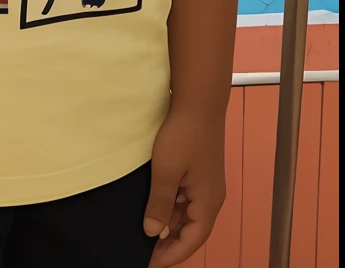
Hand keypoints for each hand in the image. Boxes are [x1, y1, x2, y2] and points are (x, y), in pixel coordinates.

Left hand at [143, 108, 226, 264]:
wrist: (198, 102)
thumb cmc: (184, 134)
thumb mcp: (166, 172)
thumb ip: (159, 204)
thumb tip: (153, 233)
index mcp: (208, 203)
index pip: (192, 242)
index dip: (171, 255)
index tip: (150, 263)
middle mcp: (210, 198)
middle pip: (190, 230)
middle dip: (168, 243)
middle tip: (143, 251)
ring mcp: (205, 185)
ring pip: (186, 214)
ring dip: (168, 224)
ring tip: (144, 231)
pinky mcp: (197, 172)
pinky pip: (184, 198)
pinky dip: (170, 207)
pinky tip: (153, 206)